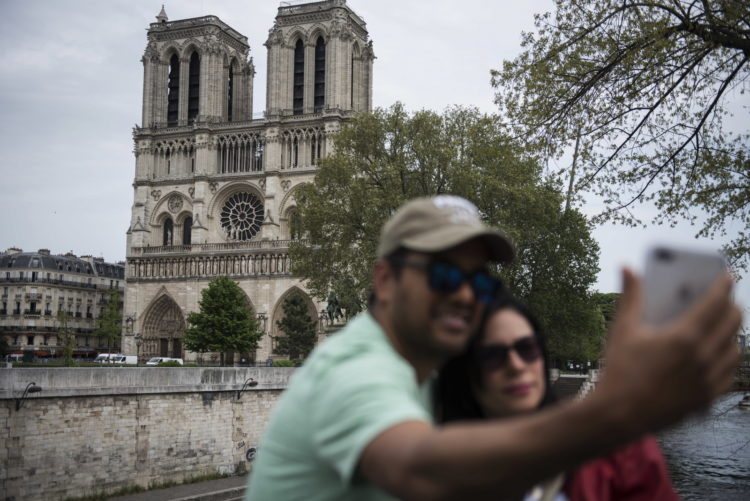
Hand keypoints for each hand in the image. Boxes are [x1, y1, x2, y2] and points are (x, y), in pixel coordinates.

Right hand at [596, 269, 740, 434]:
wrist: (619, 414)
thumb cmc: (619, 369)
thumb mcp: (622, 329)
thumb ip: (631, 296)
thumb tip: (627, 267)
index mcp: (684, 336)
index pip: (714, 303)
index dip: (722, 286)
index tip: (726, 276)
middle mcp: (703, 357)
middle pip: (731, 324)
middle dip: (732, 306)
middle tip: (727, 299)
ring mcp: (707, 380)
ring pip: (735, 350)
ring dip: (733, 334)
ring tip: (725, 326)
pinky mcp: (706, 398)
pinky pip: (729, 375)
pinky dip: (728, 361)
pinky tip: (719, 357)